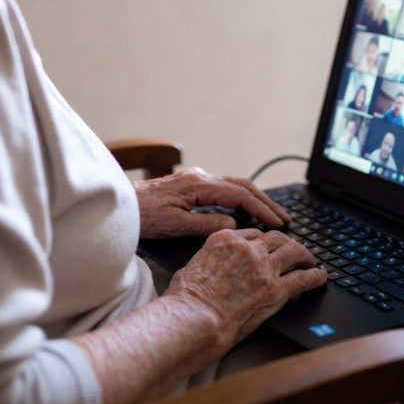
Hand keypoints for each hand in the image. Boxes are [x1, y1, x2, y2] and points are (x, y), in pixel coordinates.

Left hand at [135, 167, 291, 238]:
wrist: (120, 205)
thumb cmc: (142, 216)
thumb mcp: (174, 225)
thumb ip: (205, 225)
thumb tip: (234, 227)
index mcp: (199, 184)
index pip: (240, 195)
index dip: (262, 209)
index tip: (278, 223)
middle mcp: (200, 176)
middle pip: (242, 186)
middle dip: (265, 202)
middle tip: (284, 219)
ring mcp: (195, 178)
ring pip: (233, 185)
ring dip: (254, 199)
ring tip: (271, 215)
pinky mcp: (190, 184)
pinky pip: (223, 188)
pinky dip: (240, 198)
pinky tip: (244, 210)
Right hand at [166, 228, 326, 350]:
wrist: (194, 318)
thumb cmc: (186, 299)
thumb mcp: (192, 266)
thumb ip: (208, 259)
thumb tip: (210, 265)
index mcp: (225, 239)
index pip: (252, 233)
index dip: (263, 240)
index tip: (268, 246)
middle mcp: (247, 248)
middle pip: (275, 238)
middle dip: (286, 243)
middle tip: (294, 250)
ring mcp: (263, 267)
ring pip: (293, 251)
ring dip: (305, 255)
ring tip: (310, 260)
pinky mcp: (275, 289)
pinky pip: (302, 278)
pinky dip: (314, 276)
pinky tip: (320, 276)